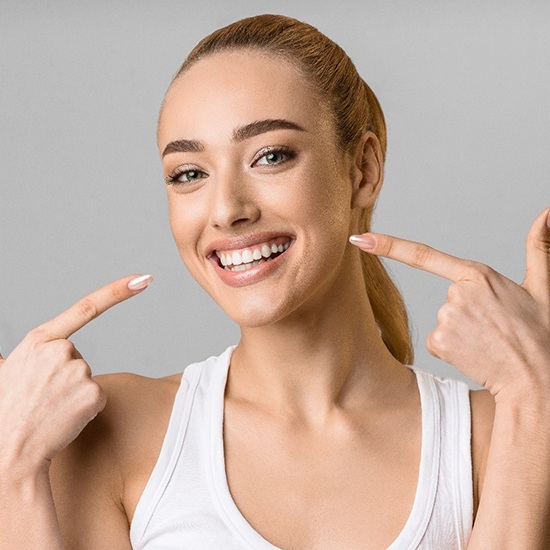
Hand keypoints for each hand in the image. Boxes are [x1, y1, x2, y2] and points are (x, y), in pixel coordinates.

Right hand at [0, 274, 152, 471]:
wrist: (8, 452)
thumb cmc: (5, 411)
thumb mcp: (3, 371)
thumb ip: (7, 356)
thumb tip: (2, 353)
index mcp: (39, 340)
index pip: (85, 308)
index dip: (117, 291)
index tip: (143, 279)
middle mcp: (61, 350)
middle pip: (79, 357)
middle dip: (65, 376)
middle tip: (41, 397)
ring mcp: (79, 372)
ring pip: (87, 378)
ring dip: (73, 393)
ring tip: (47, 409)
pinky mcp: (94, 394)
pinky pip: (97, 396)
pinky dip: (85, 409)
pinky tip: (64, 418)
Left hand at [350, 209, 549, 401]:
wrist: (537, 379)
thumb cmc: (542, 333)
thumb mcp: (543, 287)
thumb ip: (539, 248)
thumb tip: (546, 213)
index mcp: (478, 275)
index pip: (424, 255)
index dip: (388, 245)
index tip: (360, 239)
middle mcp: (456, 293)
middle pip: (447, 300)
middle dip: (467, 313)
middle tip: (495, 328)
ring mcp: (446, 318)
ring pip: (443, 321)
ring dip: (462, 333)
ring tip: (489, 342)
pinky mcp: (439, 341)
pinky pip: (438, 342)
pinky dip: (454, 349)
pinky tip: (476, 354)